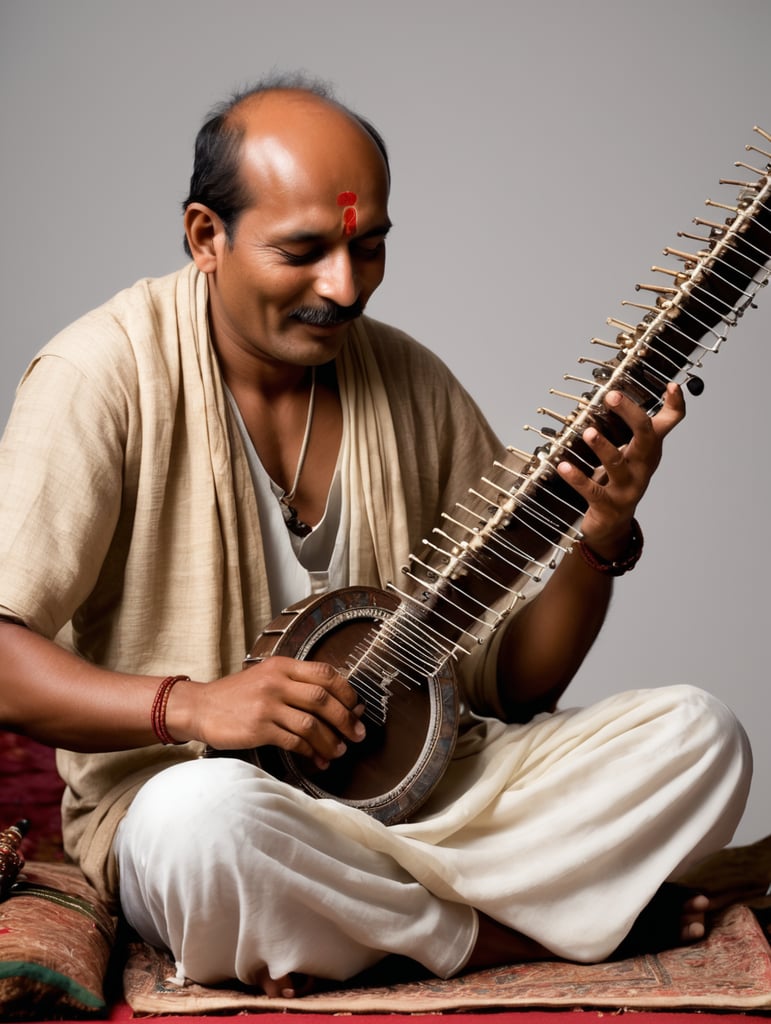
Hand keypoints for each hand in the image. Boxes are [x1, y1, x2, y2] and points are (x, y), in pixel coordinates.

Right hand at [184, 657, 365, 769]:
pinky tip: (316, 758)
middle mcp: (276, 682)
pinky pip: (294, 741)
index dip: (347, 692)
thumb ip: (296, 684)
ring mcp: (267, 705)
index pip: (325, 673)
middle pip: (323, 699)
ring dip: (330, 740)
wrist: (200, 707)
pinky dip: (310, 752)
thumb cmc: (237, 695)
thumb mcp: (267, 676)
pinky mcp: (258, 728)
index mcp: (282, 666)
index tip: (357, 708)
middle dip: (346, 719)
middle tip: (358, 735)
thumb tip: (338, 703)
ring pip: (311, 724)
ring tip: (339, 751)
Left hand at [556, 383, 685, 558]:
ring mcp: (627, 487)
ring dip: (603, 446)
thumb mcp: (629, 453)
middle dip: (630, 414)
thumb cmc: (618, 481)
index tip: (673, 386)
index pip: (670, 424)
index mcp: (649, 450)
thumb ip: (627, 428)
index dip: (675, 405)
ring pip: (618, 463)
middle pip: (645, 437)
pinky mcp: (608, 505)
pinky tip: (562, 466)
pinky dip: (576, 478)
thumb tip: (615, 391)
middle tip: (612, 396)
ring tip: (588, 432)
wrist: (613, 525)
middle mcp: (643, 466)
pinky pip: (592, 490)